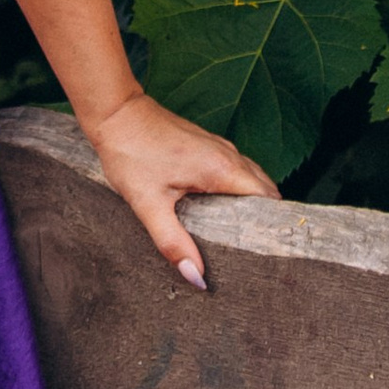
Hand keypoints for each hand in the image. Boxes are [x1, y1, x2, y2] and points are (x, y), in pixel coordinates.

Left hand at [80, 89, 274, 284]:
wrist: (114, 111)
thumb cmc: (130, 153)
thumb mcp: (149, 203)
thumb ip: (173, 242)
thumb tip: (196, 277)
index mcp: (223, 168)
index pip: (269, 200)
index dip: (274, 225)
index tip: (271, 251)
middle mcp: (228, 155)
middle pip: (265, 190)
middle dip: (265, 219)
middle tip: (256, 252)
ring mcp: (218, 146)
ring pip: (251, 177)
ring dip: (252, 203)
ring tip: (242, 236)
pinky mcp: (206, 145)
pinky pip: (235, 169)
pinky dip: (238, 189)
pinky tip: (222, 209)